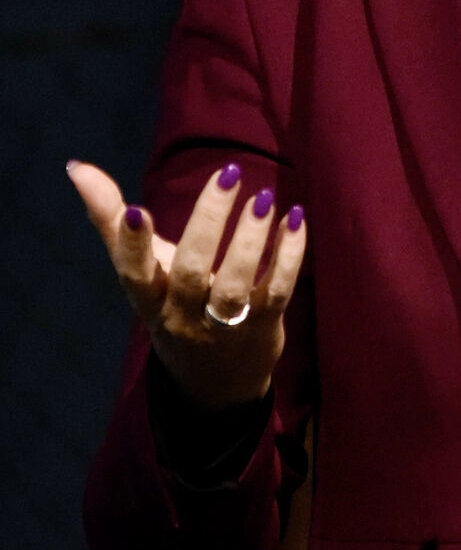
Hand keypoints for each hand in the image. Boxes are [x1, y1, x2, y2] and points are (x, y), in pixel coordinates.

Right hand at [68, 160, 306, 411]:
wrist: (215, 383)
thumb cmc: (173, 306)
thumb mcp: (143, 272)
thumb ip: (112, 220)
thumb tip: (78, 167)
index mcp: (149, 299)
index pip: (135, 274)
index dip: (132, 245)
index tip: (138, 210)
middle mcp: (183, 315)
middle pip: (192, 271)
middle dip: (209, 221)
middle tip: (230, 174)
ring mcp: (224, 326)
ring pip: (236, 284)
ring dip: (250, 240)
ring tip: (264, 197)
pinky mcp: (263, 328)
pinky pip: (276, 291)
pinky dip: (288, 256)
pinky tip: (294, 219)